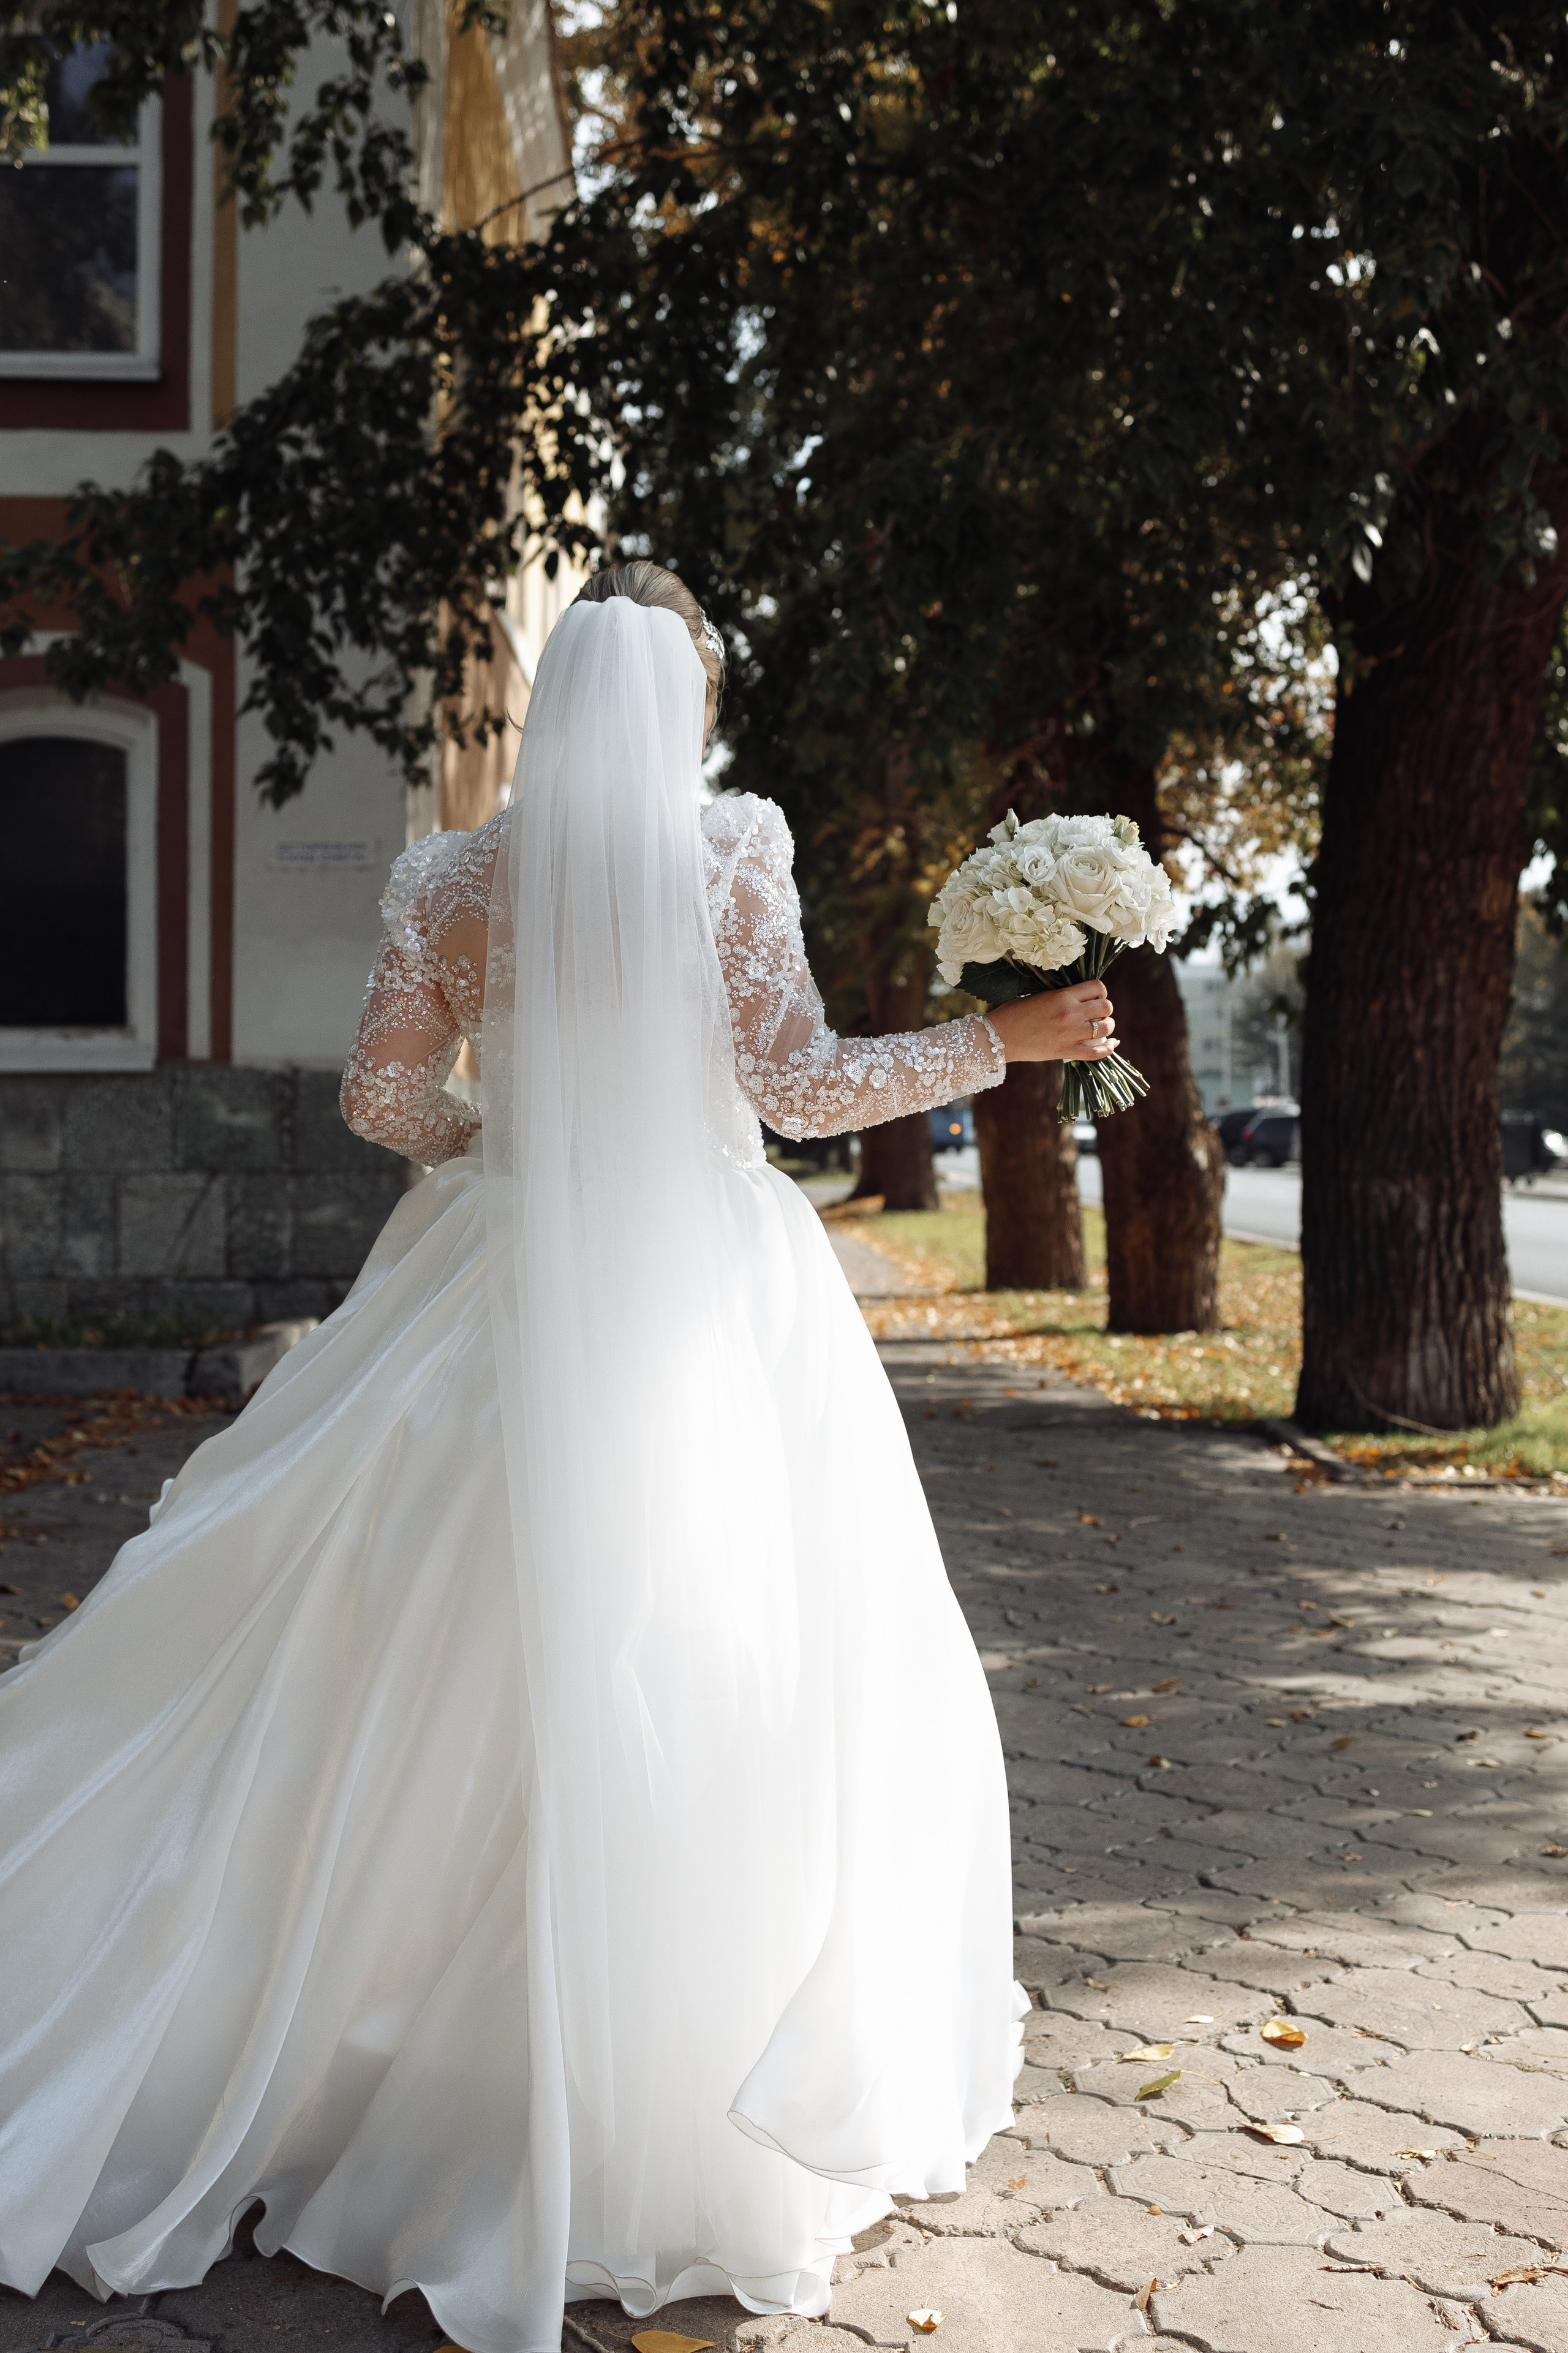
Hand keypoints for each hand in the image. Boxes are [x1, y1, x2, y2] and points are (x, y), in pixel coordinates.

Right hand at [985, 980, 1117, 1064]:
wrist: (999, 1037)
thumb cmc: (1014, 1013)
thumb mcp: (1038, 995)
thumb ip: (1061, 994)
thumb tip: (1080, 994)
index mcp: (1063, 996)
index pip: (1098, 987)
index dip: (1100, 991)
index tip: (1094, 997)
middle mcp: (1070, 1013)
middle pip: (1106, 1007)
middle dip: (1105, 1009)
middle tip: (1096, 1013)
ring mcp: (1069, 1034)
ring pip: (1106, 1028)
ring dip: (1107, 1026)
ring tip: (1100, 1027)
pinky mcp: (1066, 1052)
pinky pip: (1096, 1053)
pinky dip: (1108, 1049)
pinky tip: (1112, 1044)